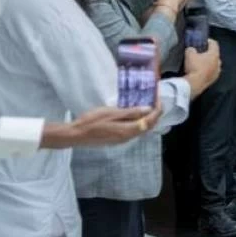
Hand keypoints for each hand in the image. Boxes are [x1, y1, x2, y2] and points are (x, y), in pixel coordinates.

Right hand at [41, 105, 162, 148]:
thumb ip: (131, 112)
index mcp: (129, 130)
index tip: (158, 97)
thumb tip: (148, 109)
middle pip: (149, 126)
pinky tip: (135, 114)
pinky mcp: (117, 139)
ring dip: (148, 118)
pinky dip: (139, 122)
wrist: (76, 135)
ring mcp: (123, 139)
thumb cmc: (92, 121)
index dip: (157, 108)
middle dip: (155, 113)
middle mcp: (129, 137)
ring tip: (148, 104)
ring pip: (142, 129)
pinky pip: (134, 130)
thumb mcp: (112, 113)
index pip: (151, 120)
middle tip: (155, 99)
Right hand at [183, 40, 221, 96]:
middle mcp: (218, 62)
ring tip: (200, 62)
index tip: (203, 41)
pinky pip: (211, 72)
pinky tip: (200, 71)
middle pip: (215, 54)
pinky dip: (207, 70)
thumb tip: (191, 49)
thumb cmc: (194, 67)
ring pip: (214, 64)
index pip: (214, 43)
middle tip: (200, 52)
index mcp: (214, 54)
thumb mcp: (189, 54)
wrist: (195, 84)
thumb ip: (191, 49)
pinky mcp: (213, 80)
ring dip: (208, 62)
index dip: (208, 41)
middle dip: (208, 52)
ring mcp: (217, 72)